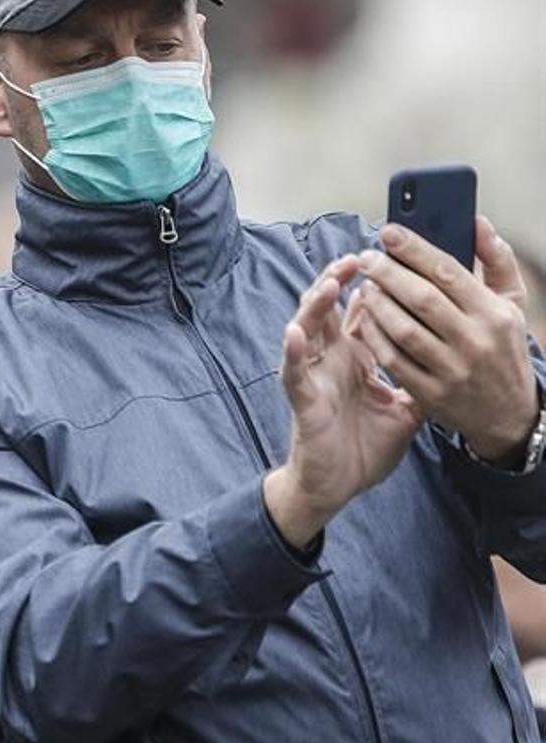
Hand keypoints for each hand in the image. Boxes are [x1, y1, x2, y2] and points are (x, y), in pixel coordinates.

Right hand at [265, 256, 421, 548]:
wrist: (337, 485)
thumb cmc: (364, 448)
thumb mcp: (406, 411)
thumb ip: (419, 382)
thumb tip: (450, 362)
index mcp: (355, 360)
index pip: (361, 314)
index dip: (372, 288)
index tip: (388, 261)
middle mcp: (331, 360)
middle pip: (330, 309)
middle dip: (340, 280)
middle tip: (358, 257)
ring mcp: (313, 375)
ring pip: (307, 329)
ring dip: (315, 304)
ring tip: (330, 282)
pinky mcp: (301, 397)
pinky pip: (293, 370)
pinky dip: (292, 351)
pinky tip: (296, 332)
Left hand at [350, 218, 538, 463]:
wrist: (509, 414)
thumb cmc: (503, 346)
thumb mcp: (512, 303)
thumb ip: (496, 260)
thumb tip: (477, 222)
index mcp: (494, 313)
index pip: (448, 271)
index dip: (414, 249)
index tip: (387, 232)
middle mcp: (475, 340)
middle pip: (421, 298)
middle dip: (388, 273)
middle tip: (366, 258)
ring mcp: (453, 369)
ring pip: (403, 328)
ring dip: (377, 303)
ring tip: (365, 286)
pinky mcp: (432, 393)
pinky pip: (394, 359)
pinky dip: (375, 336)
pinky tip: (365, 319)